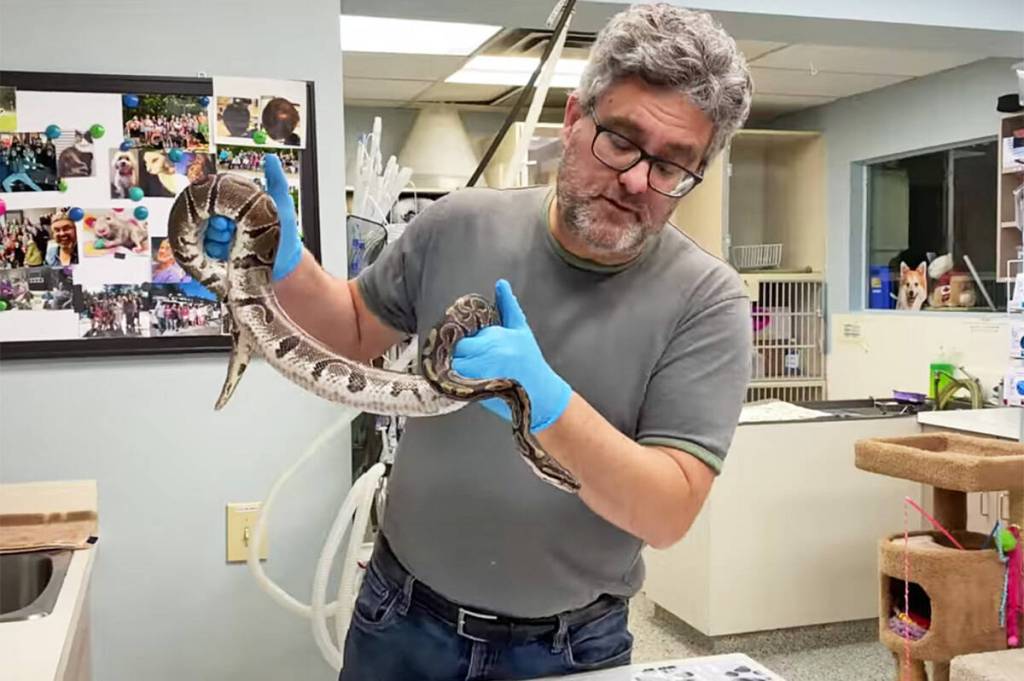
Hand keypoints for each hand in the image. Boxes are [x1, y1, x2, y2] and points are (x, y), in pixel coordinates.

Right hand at [203, 154, 302, 280]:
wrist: (285, 263)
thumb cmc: (285, 233)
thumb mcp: (282, 205)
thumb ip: (276, 180)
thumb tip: (271, 158)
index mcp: (238, 206)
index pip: (215, 198)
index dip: (216, 205)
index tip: (226, 214)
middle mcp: (228, 219)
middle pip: (205, 215)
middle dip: (215, 223)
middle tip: (228, 229)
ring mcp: (223, 237)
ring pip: (203, 232)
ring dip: (214, 238)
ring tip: (231, 241)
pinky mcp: (220, 253)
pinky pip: (205, 249)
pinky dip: (213, 250)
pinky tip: (227, 252)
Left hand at [452, 279, 570, 432]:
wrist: (541, 394)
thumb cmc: (531, 362)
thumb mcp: (521, 330)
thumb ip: (508, 306)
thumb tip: (501, 284)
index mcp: (495, 338)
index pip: (460, 333)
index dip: (455, 335)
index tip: (455, 337)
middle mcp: (487, 355)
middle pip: (454, 349)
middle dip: (451, 351)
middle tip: (454, 353)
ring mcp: (481, 374)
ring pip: (451, 366)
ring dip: (450, 366)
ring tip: (457, 366)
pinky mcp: (478, 392)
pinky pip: (455, 383)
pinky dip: (453, 381)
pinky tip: (460, 379)